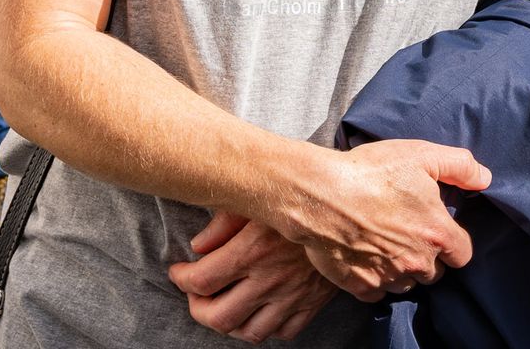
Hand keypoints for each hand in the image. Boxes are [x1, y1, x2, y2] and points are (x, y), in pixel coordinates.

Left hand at [169, 211, 337, 342]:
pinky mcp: (312, 303)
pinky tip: (258, 312)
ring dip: (229, 324)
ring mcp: (293, 296)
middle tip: (196, 295)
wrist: (350, 207)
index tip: (179, 271)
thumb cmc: (299, 197)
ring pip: (249, 332)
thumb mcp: (257, 199)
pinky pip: (284, 332)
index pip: (201, 280)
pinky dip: (266, 328)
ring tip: (223, 305)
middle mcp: (270, 280)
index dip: (181, 278)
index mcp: (252, 250)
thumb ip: (222, 223)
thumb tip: (196, 246)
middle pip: (219, 317)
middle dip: (198, 309)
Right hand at [277, 141, 489, 303]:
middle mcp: (417, 262)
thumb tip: (485, 178)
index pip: (463, 254)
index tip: (439, 230)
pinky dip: (375, 278)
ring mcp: (388, 277)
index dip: (453, 242)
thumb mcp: (421, 155)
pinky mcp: (361, 286)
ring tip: (386, 242)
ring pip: (407, 283)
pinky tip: (366, 254)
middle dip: (427, 256)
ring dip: (402, 268)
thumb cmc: (371, 172)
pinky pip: (377, 292)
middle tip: (408, 232)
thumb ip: (460, 166)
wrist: (320, 194)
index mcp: (437, 233)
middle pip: (435, 273)